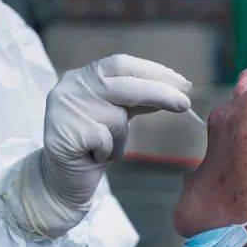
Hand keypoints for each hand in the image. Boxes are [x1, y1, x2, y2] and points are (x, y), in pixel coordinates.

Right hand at [3, 55, 191, 238]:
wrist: (62, 182)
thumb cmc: (92, 147)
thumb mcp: (117, 116)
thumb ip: (137, 99)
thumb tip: (177, 88)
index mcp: (81, 77)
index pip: (120, 64)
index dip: (153, 71)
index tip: (181, 82)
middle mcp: (69, 87)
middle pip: (123, 84)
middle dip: (158, 92)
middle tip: (185, 103)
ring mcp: (65, 109)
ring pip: (117, 116)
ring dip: (120, 138)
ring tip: (103, 148)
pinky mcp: (66, 134)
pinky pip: (106, 141)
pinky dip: (107, 152)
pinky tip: (92, 157)